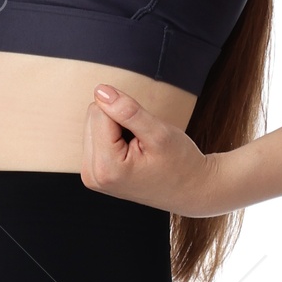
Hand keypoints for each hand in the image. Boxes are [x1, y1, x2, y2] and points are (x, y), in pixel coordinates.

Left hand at [80, 84, 224, 212]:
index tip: (143, 132)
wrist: (189, 190)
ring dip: (118, 129)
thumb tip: (100, 91)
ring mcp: (91, 175)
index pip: (100, 111)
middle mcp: (92, 175)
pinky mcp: (93, 172)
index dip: (126, 113)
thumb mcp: (158, 133)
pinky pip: (96, 136)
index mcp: (106, 167)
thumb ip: (127, 111)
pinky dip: (115, 137)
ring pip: (94, 124)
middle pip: (93, 117)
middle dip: (119, 120)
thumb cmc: (180, 164)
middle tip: (143, 141)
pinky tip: (132, 152)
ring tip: (139, 148)